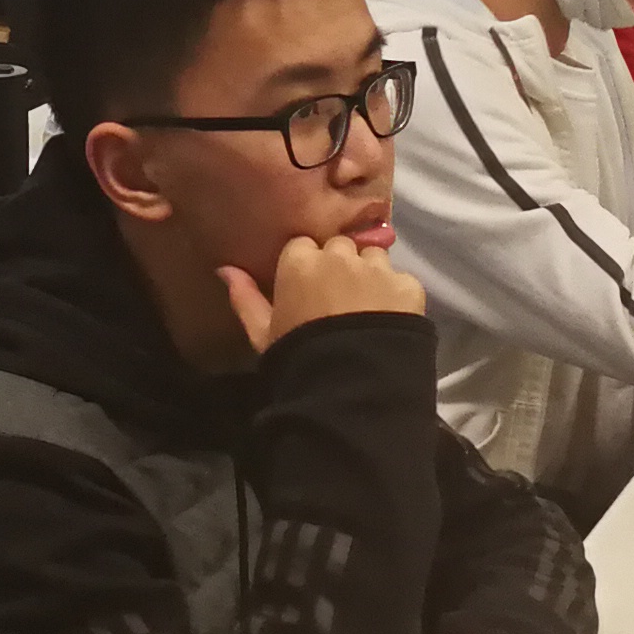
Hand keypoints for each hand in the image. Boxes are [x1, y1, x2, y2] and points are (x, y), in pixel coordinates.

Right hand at [217, 233, 425, 354]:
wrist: (352, 387)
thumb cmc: (299, 357)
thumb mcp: (263, 333)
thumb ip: (245, 297)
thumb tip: (225, 269)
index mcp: (300, 262)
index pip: (303, 246)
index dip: (306, 267)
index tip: (307, 289)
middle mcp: (340, 255)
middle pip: (340, 247)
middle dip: (339, 265)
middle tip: (338, 299)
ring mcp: (378, 269)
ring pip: (374, 257)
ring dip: (369, 275)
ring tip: (367, 308)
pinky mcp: (408, 286)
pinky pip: (402, 281)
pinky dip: (396, 297)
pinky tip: (390, 320)